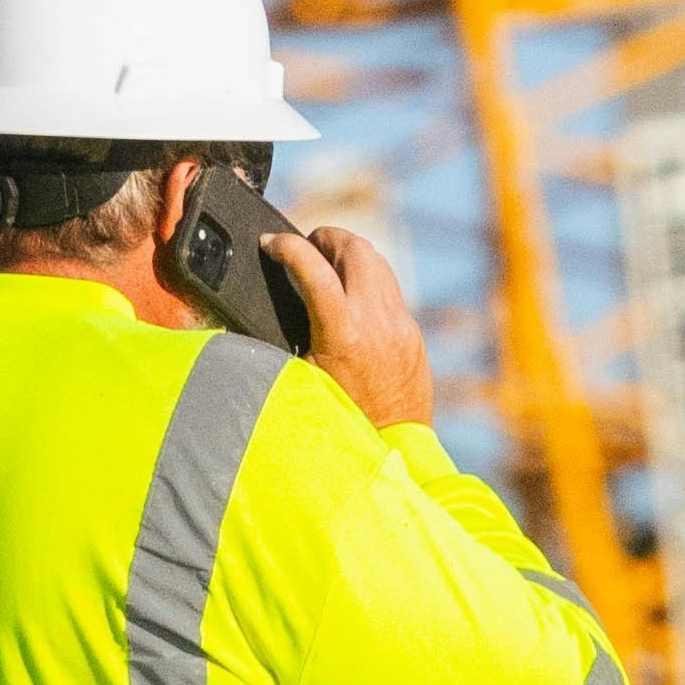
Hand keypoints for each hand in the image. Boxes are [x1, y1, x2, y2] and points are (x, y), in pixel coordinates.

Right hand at [267, 219, 436, 433]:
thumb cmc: (339, 418)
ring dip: (350, 254)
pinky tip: (353, 294)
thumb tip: (273, 300)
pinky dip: (368, 279)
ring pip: (377, 262)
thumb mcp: (302, 377)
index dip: (287, 246)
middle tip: (307, 247)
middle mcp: (376, 321)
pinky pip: (391, 288)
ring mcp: (400, 324)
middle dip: (327, 239)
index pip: (313, 267)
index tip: (271, 243)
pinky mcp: (413, 332)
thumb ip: (293, 332)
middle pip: (355, 249)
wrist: (392, 446)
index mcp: (341, 333)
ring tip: (329, 264)